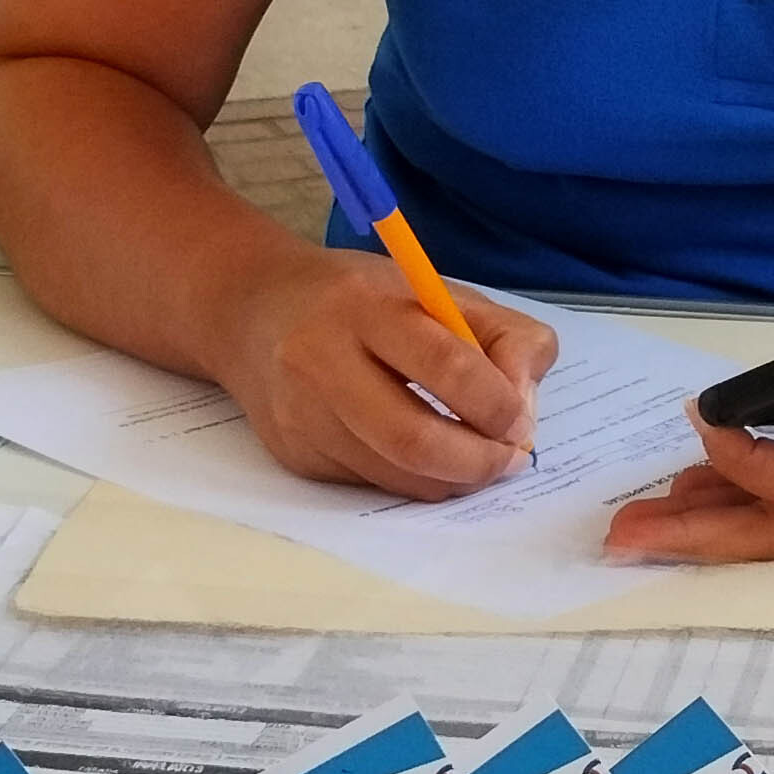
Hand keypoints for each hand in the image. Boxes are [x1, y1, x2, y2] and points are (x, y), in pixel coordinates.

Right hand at [206, 249, 558, 500]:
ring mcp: (302, 415)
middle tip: (507, 460)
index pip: (446, 364)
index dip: (496, 403)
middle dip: (477, 462)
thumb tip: (523, 412)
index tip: (518, 418)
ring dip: (451, 479)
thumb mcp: (435, 289)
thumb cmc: (359, 298)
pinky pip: (372, 483)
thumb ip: (502, 336)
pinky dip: (412, 479)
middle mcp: (322, 360)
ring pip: (396, 475)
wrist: (250, 309)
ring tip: (474, 459)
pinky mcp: (294, 455)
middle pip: (413, 439)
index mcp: (365, 306)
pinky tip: (422, 454)